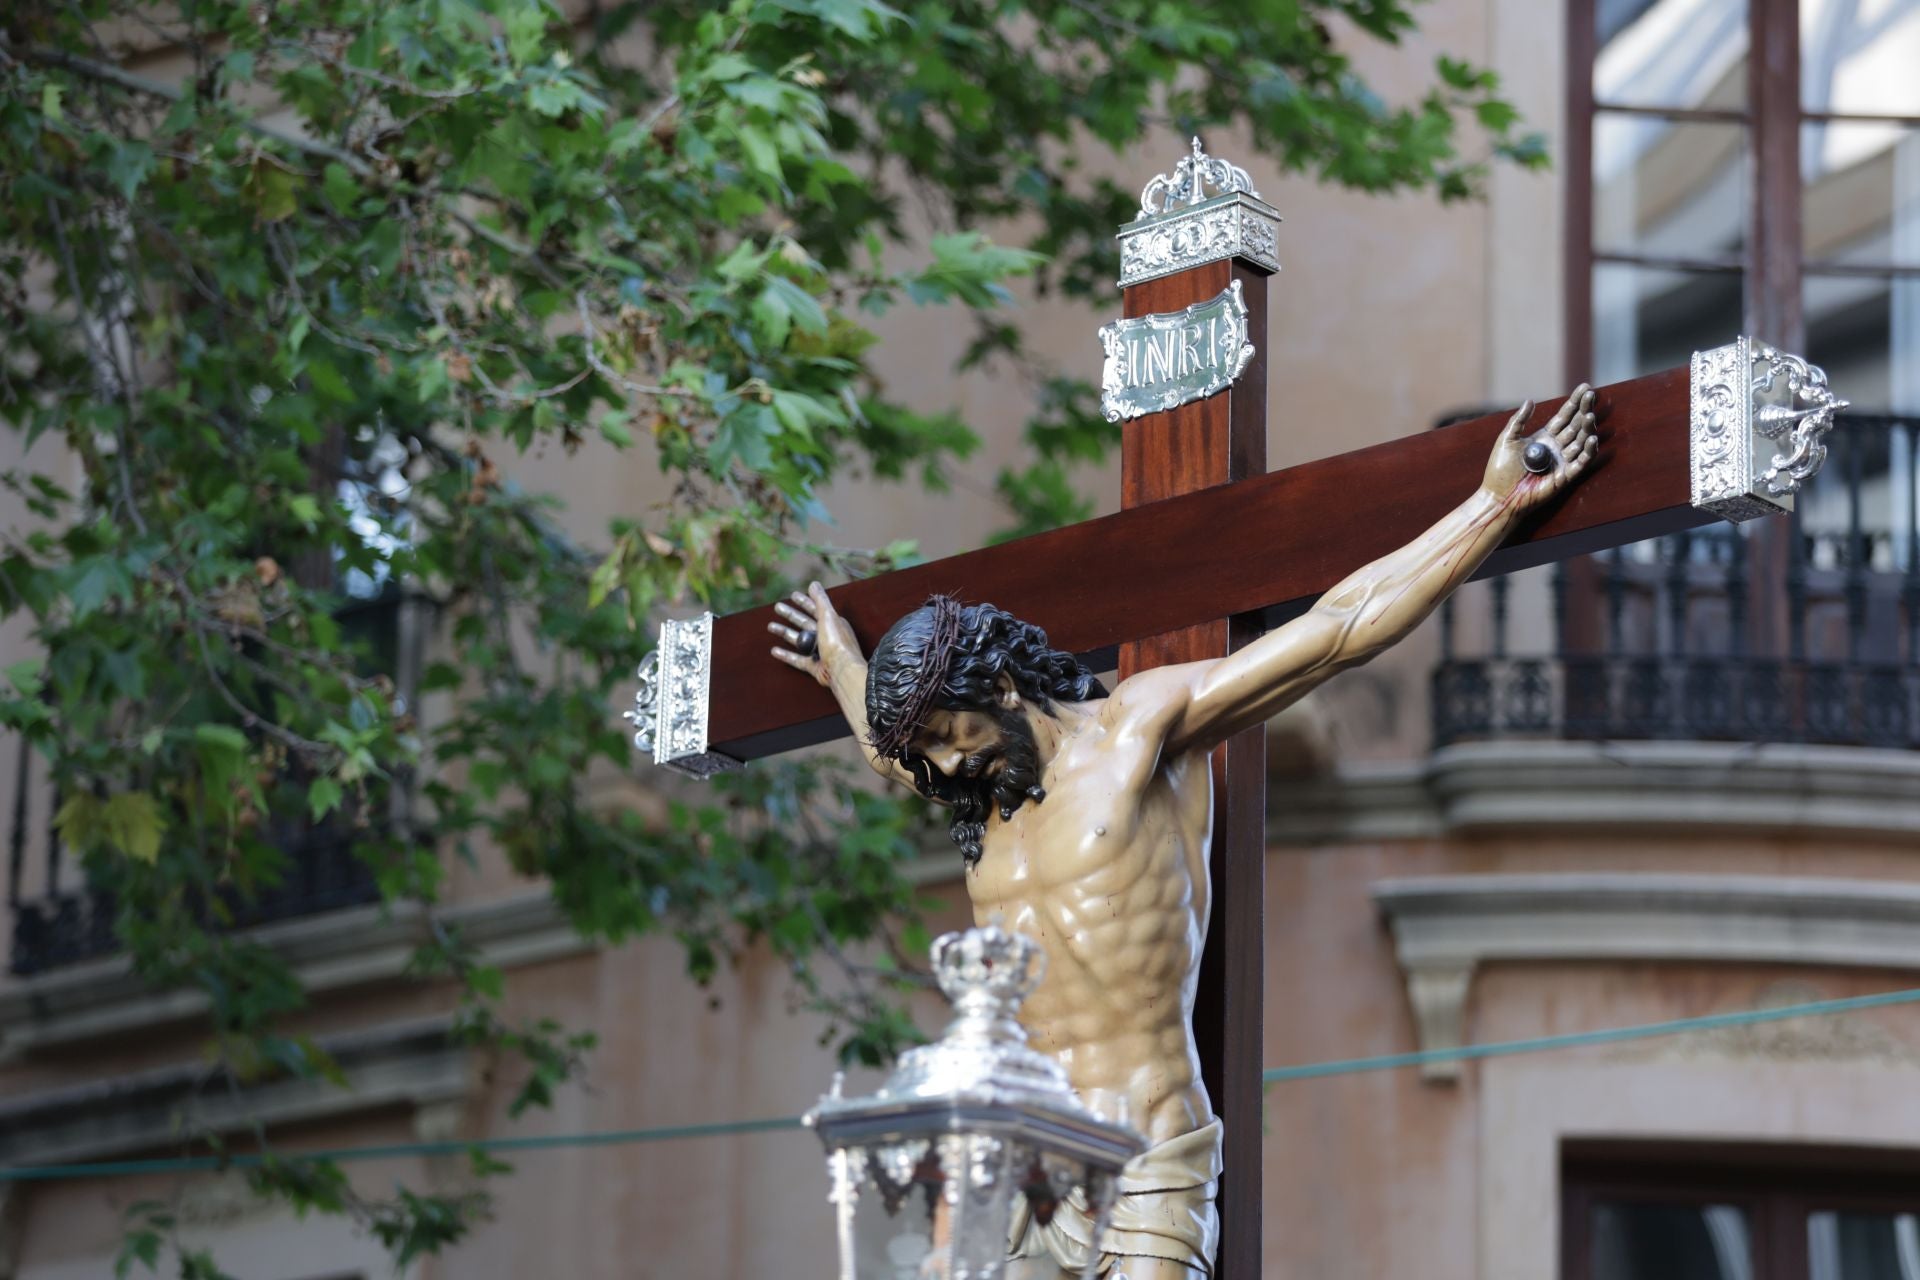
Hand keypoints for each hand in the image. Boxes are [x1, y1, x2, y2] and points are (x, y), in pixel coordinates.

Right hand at [768, 581, 862, 687]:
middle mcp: (826, 636)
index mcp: (832, 623)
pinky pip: (798, 660)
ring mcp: (820, 652)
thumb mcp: (828, 616)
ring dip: (785, 632)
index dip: (805, 602)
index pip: (816, 609)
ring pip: (799, 640)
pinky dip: (786, 655)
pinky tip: (774, 650)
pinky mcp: (814, 666)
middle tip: (777, 607)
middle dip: (791, 615)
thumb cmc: (837, 642)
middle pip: (805, 623)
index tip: (792, 595)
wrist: (842, 669)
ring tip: (770, 626)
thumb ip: (820, 600)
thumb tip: (814, 583)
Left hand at [1482, 383, 1596, 507]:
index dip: (1574, 402)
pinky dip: (1588, 451)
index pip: (1564, 416)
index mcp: (1544, 437)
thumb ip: (1519, 420)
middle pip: (1575, 425)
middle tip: (1591, 395)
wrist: (1499, 495)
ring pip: (1580, 441)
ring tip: (1590, 415)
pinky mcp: (1565, 476)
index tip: (1585, 387)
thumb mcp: (1507, 439)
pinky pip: (1581, 462)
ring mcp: (1562, 461)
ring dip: (1587, 428)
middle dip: (1584, 409)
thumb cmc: (1500, 469)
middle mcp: (1556, 448)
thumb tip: (1530, 400)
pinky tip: (1592, 438)